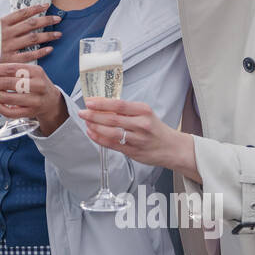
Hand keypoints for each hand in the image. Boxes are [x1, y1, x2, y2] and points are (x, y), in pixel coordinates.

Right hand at [0, 4, 60, 82]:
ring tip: (58, 34)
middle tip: (58, 19)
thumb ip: (1, 21)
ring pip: (32, 39)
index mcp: (1, 23)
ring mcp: (8, 46)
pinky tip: (50, 49)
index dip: (36, 8)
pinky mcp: (10, 59)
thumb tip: (14, 14)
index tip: (47, 5)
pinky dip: (41, 51)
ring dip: (47, 36)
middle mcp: (6, 33)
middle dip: (46, 20)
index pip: (22, 13)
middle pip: (31, 24)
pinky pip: (29, 55)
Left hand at [0, 61, 66, 135]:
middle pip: (10, 83)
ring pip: (9, 98)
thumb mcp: (31, 72)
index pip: (12, 69)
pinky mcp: (31, 112)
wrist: (51, 100)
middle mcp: (38, 85)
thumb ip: (14, 69)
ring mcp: (35, 100)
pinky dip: (1, 108)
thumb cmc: (36, 83)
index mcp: (36, 71)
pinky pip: (11, 112)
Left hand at [78, 98, 196, 177]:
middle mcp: (141, 124)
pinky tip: (92, 134)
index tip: (90, 102)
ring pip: (111, 133)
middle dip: (94, 115)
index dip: (102, 103)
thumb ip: (126, 111)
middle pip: (113, 119)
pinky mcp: (134, 152)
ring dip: (95, 128)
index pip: (119, 105)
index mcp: (144, 111)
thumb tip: (102, 105)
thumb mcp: (145, 113)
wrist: (172, 148)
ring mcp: (138, 139)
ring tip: (86, 123)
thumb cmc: (156, 129)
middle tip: (83, 112)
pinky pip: (113, 145)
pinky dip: (100, 139)